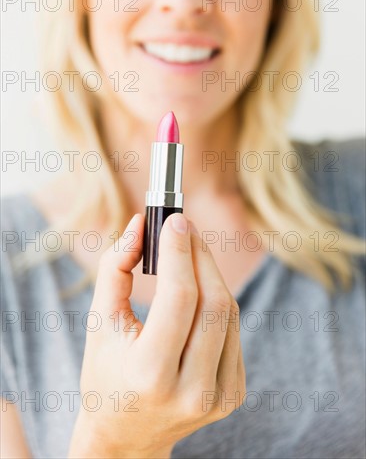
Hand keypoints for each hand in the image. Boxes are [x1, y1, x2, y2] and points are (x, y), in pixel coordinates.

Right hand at [68, 212, 245, 457]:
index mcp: (151, 374)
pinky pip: (233, 331)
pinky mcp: (232, 394)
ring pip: (228, 313)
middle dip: (200, 255)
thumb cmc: (106, 372)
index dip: (180, 252)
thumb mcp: (98, 322)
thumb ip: (114, 268)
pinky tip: (199, 289)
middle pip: (213, 302)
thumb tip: (140, 225)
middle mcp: (192, 390)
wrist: (127, 435)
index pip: (179, 298)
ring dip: (210, 273)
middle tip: (184, 227)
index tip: (176, 219)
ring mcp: (218, 395)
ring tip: (189, 253)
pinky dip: (217, 301)